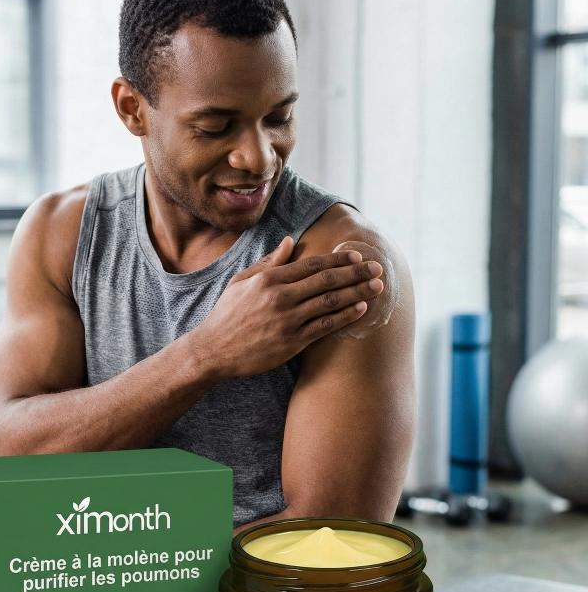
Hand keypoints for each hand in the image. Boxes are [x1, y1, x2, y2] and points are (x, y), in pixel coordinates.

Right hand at [191, 235, 383, 379]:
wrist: (213, 351)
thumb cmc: (226, 315)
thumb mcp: (241, 281)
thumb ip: (269, 262)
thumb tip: (290, 241)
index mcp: (269, 279)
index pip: (312, 264)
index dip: (338, 259)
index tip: (357, 255)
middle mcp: (281, 297)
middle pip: (327, 280)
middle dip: (356, 272)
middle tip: (378, 268)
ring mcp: (288, 320)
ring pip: (331, 301)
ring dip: (358, 292)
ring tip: (377, 286)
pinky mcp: (292, 342)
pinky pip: (325, 326)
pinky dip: (346, 316)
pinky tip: (361, 309)